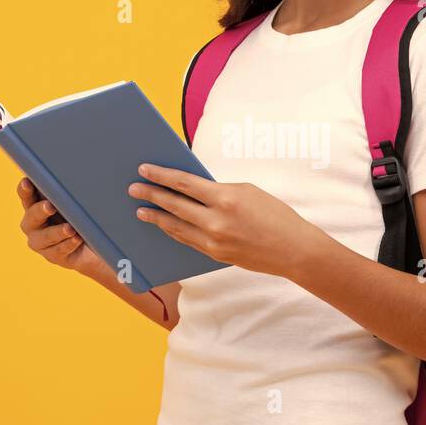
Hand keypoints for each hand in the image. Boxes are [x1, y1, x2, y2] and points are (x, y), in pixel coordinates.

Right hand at [17, 178, 105, 276]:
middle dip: (40, 211)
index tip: (27, 183)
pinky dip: (69, 244)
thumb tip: (74, 178)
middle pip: (32, 217)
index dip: (25, 189)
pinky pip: (59, 250)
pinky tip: (77, 239)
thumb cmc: (77, 217)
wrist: (89, 245)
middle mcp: (32, 224)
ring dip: (58, 232)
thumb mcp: (71, 203)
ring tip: (70, 228)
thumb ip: (66, 193)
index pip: (26, 196)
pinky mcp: (52, 256)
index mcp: (34, 205)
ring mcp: (40, 242)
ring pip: (46, 236)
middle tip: (50, 206)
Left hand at [127, 163, 325, 277]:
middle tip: (133, 190)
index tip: (144, 169)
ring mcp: (214, 241)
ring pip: (176, 226)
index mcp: (225, 198)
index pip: (184, 183)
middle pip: (175, 205)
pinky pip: (187, 241)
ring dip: (156, 217)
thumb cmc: (274, 214)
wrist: (293, 249)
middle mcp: (216, 221)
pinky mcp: (215, 255)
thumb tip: (191, 189)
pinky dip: (173, 231)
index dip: (161, 175)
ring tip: (141, 211)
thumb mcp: (247, 191)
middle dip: (151, 196)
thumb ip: (218, 190)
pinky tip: (164, 225)